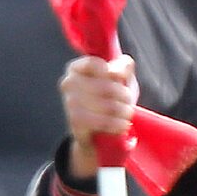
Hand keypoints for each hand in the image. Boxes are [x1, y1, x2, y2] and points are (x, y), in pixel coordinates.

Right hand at [60, 55, 138, 179]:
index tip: (119, 80)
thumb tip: (120, 71)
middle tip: (128, 102)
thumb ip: (123, 67)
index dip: (113, 73)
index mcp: (76, 68)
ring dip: (124, 111)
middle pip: (107, 87)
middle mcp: (68, 82)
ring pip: (108, 106)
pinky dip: (118, 124)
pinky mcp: (75, 122)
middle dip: (125, 96)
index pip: (95, 64)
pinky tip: (123, 125)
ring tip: (127, 114)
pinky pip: (103, 122)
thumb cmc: (109, 99)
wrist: (97, 132)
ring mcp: (70, 103)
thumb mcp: (119, 79)